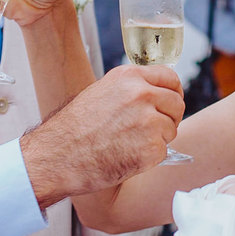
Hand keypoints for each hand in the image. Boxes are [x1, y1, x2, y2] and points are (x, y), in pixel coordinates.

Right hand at [20, 65, 184, 207]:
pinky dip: (149, 158)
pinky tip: (126, 157)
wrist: (58, 157)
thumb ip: (131, 89)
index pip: (171, 78)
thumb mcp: (102, 92)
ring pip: (171, 129)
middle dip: (168, 118)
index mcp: (130, 77)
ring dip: (157, 139)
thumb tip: (156, 93)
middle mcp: (142, 95)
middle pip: (176, 104)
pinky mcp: (151, 148)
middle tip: (151, 130)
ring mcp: (149, 122)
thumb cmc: (74, 128)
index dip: (173, 92)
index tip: (170, 102)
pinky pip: (163, 152)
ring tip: (128, 144)